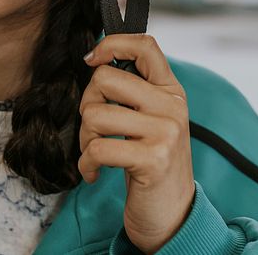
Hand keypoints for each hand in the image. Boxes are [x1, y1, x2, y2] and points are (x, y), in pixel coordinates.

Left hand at [79, 34, 194, 253]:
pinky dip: (86, 164)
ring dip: (84, 138)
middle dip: (87, 104)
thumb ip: (134, 91)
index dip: (112, 43)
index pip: (145, 45)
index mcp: (171, 91)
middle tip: (94, 129)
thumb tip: (95, 60)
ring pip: (95, 114)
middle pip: (106, 78)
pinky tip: (94, 173)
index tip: (91, 60)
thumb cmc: (152, 164)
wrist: (173, 214)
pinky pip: (98, 149)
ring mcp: (165, 132)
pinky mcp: (153, 159)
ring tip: (94, 152)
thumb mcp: (152, 120)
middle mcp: (171, 106)